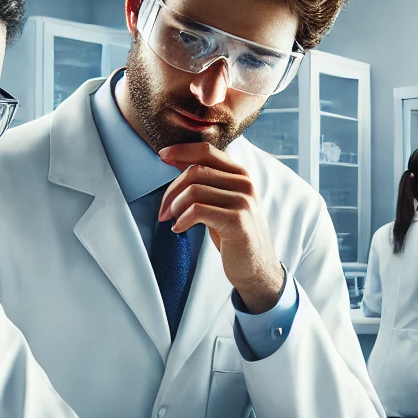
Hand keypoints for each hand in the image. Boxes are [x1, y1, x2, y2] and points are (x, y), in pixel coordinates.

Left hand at [158, 143, 283, 312]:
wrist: (255, 267)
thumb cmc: (233, 234)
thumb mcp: (221, 202)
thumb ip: (205, 181)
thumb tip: (175, 159)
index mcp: (240, 174)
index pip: (206, 150)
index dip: (181, 150)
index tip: (161, 156)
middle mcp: (244, 183)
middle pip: (195, 171)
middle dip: (171, 190)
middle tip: (162, 211)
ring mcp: (243, 201)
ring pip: (194, 190)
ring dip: (174, 207)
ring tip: (172, 220)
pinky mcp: (237, 221)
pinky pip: (197, 210)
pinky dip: (182, 219)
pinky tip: (180, 229)